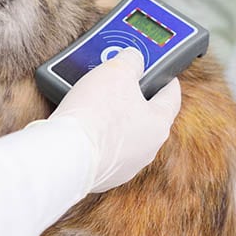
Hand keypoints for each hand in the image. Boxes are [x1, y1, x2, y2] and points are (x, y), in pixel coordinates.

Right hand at [49, 47, 180, 192]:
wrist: (64, 154)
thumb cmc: (95, 113)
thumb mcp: (117, 70)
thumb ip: (131, 59)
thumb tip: (133, 59)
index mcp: (159, 124)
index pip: (171, 96)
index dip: (166, 78)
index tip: (161, 71)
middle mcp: (146, 149)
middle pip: (145, 115)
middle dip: (132, 96)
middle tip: (118, 81)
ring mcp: (124, 166)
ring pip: (123, 135)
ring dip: (112, 118)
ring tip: (93, 101)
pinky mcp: (101, 176)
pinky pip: (102, 150)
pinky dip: (95, 137)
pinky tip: (81, 125)